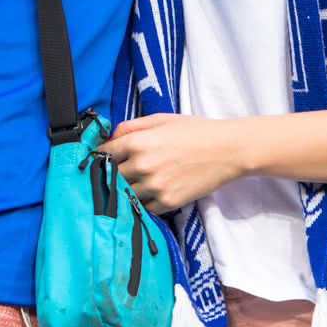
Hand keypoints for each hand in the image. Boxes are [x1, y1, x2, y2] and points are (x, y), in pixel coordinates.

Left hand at [98, 114, 246, 215]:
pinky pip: (143, 208)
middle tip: (115, 173)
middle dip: (110, 175)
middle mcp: (142, 165)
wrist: (227, 150)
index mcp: (137, 142)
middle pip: (110, 177)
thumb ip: (131, 126)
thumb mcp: (161, 119)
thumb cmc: (196, 131)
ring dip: (126, 191)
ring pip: (125, 195)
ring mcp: (154, 186)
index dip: (98, 156)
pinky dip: (143, 202)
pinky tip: (150, 193)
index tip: (99, 159)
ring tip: (134, 184)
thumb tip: (110, 137)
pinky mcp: (167, 202)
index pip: (102, 154)